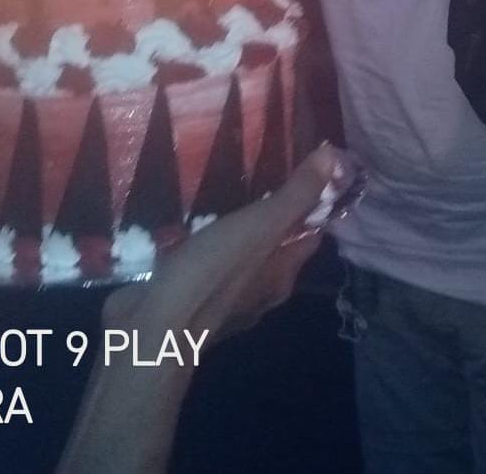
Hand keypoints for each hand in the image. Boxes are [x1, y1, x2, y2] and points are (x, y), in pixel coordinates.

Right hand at [102, 143, 339, 341]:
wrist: (150, 329)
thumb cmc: (212, 273)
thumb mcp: (260, 225)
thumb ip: (295, 194)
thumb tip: (335, 157)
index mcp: (282, 275)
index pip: (310, 234)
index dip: (312, 204)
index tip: (302, 168)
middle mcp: (259, 291)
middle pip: (273, 245)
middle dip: (268, 213)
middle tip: (255, 171)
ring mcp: (221, 300)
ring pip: (235, 256)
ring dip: (231, 230)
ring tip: (217, 189)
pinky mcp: (187, 300)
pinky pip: (201, 265)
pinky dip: (198, 246)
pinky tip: (183, 224)